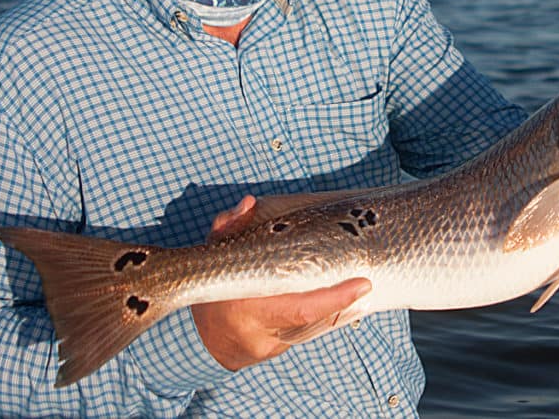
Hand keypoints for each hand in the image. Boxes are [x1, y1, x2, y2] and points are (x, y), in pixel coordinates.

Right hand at [191, 196, 371, 370]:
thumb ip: (230, 224)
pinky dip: (315, 322)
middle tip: (364, 286)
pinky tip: (331, 308)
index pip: (301, 309)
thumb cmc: (211, 281)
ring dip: (333, 314)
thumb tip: (249, 203)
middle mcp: (255, 335)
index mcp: (243, 309)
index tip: (362, 284)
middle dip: (342, 305)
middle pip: (311, 322)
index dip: (335, 299)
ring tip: (353, 295)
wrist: (194, 329)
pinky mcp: (267, 356)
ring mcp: (262, 350)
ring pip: (308, 332)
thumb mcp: (217, 250)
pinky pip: (299, 337)